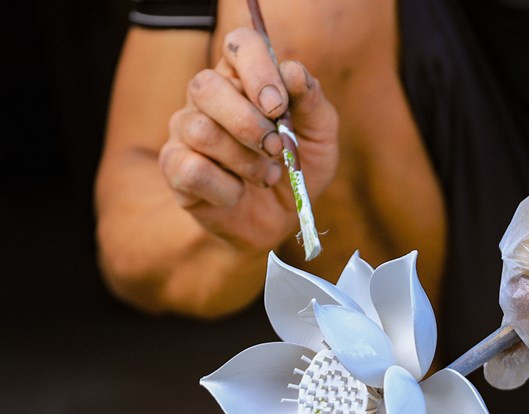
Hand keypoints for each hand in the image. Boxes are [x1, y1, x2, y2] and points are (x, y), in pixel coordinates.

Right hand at [159, 27, 338, 251]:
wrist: (281, 220)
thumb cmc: (298, 169)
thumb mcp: (320, 136)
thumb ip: (311, 102)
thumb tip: (293, 71)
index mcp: (245, 78)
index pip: (239, 44)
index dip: (258, 69)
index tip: (278, 106)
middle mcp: (209, 97)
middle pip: (206, 86)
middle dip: (248, 123)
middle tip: (276, 148)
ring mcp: (186, 129)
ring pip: (201, 131)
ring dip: (245, 161)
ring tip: (267, 177)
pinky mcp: (175, 167)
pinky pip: (192, 169)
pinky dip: (226, 188)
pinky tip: (238, 193)